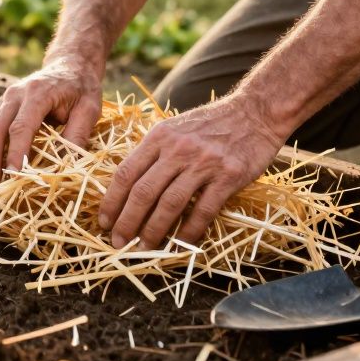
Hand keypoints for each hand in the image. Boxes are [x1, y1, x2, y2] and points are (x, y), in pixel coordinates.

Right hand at [0, 56, 102, 188]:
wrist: (68, 65)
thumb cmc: (81, 88)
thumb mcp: (90, 108)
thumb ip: (79, 133)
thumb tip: (67, 164)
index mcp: (38, 93)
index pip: (21, 127)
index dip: (15, 152)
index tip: (13, 175)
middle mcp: (14, 94)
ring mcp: (3, 100)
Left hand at [98, 94, 285, 249]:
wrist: (255, 112)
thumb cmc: (211, 123)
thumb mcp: (175, 128)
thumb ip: (154, 152)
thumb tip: (130, 185)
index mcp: (159, 137)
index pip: (126, 173)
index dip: (111, 201)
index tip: (104, 222)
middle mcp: (178, 149)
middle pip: (143, 192)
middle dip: (127, 222)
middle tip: (118, 242)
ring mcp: (203, 163)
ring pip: (170, 204)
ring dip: (153, 231)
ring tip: (144, 249)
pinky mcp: (228, 176)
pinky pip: (203, 210)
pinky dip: (189, 231)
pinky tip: (180, 244)